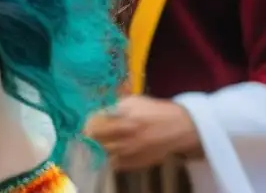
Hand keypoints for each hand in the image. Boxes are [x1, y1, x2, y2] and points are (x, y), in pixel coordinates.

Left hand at [84, 95, 200, 171]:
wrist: (178, 128)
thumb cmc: (155, 110)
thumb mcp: (133, 101)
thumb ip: (115, 107)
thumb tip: (99, 114)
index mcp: (125, 121)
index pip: (96, 127)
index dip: (88, 125)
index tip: (87, 123)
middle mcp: (127, 139)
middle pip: (98, 143)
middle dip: (92, 138)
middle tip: (91, 133)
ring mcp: (132, 154)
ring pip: (106, 155)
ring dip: (100, 149)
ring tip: (101, 142)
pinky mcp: (138, 163)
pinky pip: (117, 164)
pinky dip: (112, 158)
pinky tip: (114, 150)